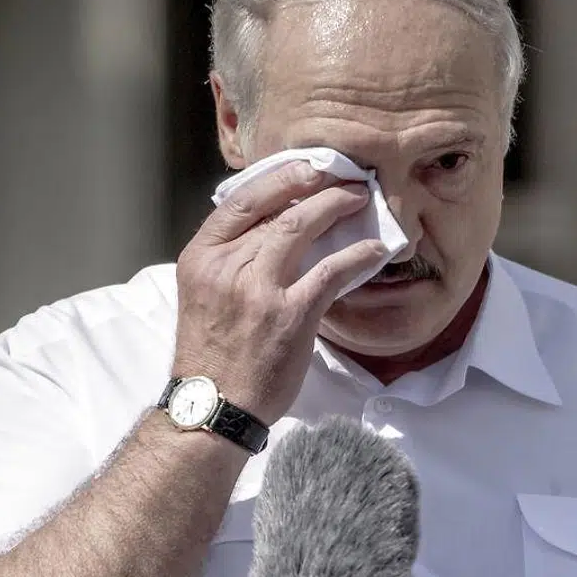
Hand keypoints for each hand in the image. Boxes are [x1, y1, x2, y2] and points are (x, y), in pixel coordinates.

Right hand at [172, 160, 385, 422]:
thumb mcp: (205, 295)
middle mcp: (225, 267)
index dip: (278, 179)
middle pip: (275, 209)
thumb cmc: (213, 355)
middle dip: (314, 187)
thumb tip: (272, 231)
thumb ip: (231, 261)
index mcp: (201, 258)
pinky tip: (375, 250)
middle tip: (343, 180)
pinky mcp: (289, 315)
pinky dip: (357, 255)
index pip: (239, 201)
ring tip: (360, 200)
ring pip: (300, 227)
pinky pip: (330, 271)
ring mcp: (258, 290)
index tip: (305, 170)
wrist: (214, 406)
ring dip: (336, 208)